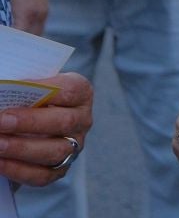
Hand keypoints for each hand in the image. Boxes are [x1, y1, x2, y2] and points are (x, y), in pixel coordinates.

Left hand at [0, 72, 92, 187]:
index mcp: (81, 93)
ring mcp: (74, 147)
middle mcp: (82, 120)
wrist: (33, 124)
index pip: (69, 90)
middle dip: (29, 122)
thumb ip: (22, 91)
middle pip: (64, 122)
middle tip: (1, 121)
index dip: (43, 90)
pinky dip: (18, 170)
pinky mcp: (59, 169)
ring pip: (55, 151)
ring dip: (21, 149)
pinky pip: (42, 175)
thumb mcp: (33, 90)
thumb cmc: (31, 100)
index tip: (14, 90)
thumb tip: (2, 96)